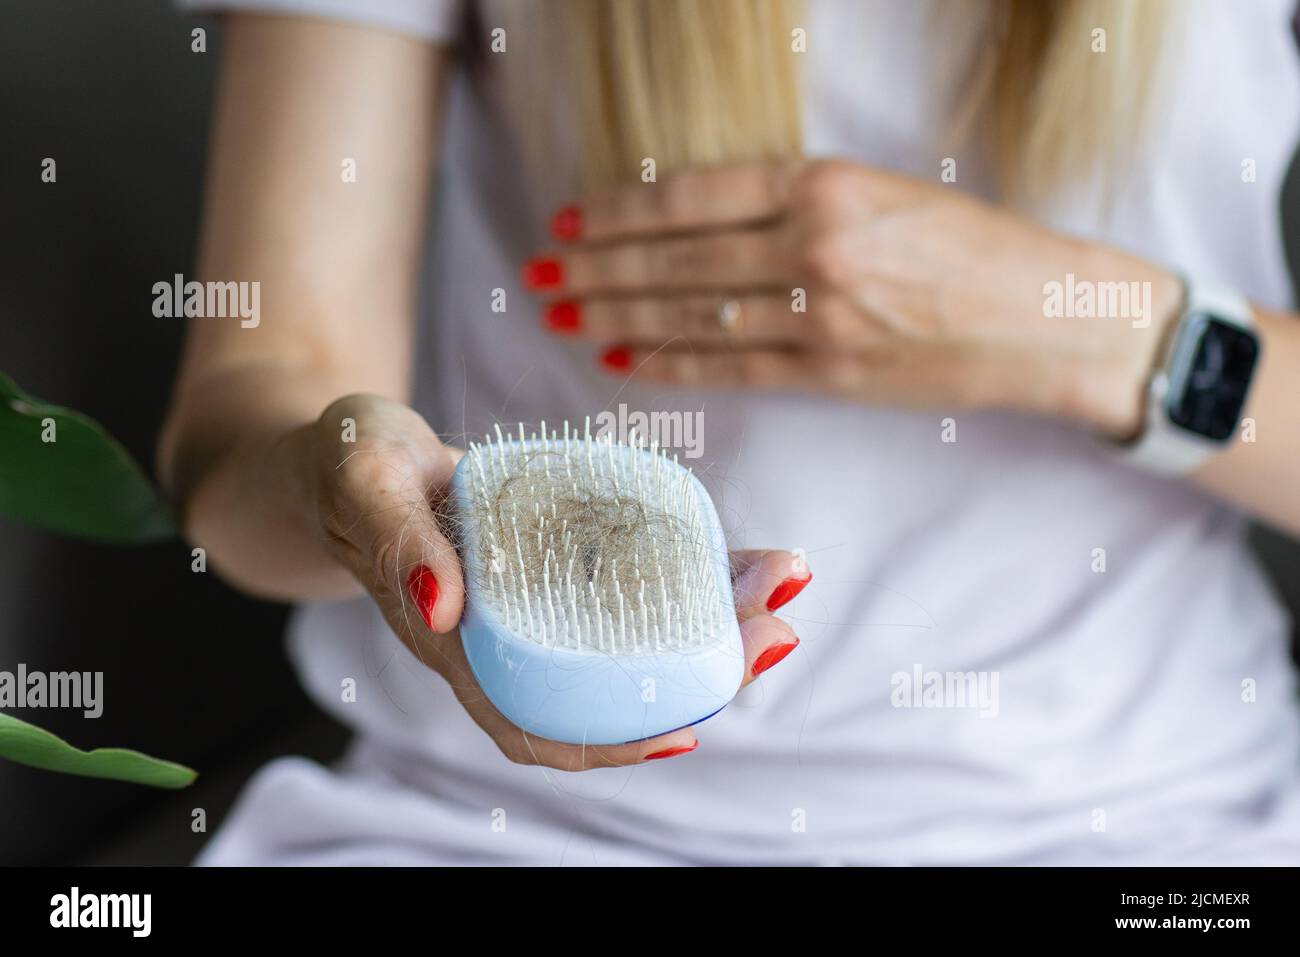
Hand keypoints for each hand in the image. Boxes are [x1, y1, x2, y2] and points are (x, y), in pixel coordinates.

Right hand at [295, 394, 809, 769]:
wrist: (350, 451)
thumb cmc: (348, 465)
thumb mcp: (364, 481)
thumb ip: (398, 540)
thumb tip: (444, 609)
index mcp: (458, 643)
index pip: (534, 724)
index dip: (608, 743)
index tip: (686, 730)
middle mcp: (506, 635)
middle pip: (609, 684)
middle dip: (700, 670)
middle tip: (777, 628)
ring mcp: (535, 600)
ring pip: (631, 635)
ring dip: (710, 620)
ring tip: (778, 583)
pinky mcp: (554, 558)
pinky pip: (627, 578)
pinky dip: (686, 570)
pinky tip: (733, 554)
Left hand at [528, 159, 1182, 438]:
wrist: (1057, 319)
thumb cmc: (979, 248)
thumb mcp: (886, 192)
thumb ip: (798, 204)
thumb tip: (702, 228)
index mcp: (828, 183)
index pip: (693, 195)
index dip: (621, 212)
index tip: (569, 219)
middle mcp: (815, 244)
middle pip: (676, 259)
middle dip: (596, 268)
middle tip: (538, 273)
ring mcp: (821, 315)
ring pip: (691, 315)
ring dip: (616, 317)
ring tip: (560, 314)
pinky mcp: (832, 374)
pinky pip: (729, 369)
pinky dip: (670, 364)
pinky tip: (621, 360)